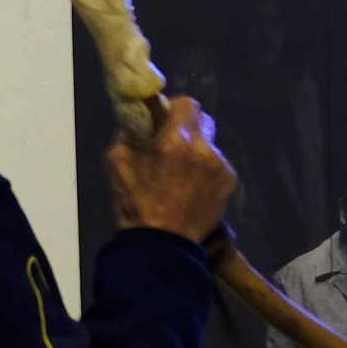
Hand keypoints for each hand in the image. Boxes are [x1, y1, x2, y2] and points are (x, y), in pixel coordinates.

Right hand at [105, 97, 235, 241]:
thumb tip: (141, 120)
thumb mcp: (117, 160)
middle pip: (203, 120)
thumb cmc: (136, 202)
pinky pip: (218, 165)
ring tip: (181, 174)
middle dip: (187, 128)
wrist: (162, 244)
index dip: (174, 109)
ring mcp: (221, 166)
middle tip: (173, 145)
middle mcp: (204, 148)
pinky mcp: (229, 183)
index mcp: (176, 140)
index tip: (165, 122)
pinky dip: (206, 170)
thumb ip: (130, 132)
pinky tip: (192, 188)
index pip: (187, 103)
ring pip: (210, 144)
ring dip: (197, 151)